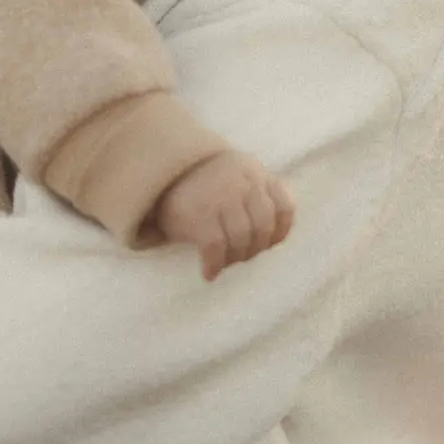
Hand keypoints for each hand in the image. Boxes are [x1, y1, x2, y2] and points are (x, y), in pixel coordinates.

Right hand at [149, 151, 295, 280]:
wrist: (159, 171)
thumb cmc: (202, 182)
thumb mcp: (236, 174)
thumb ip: (258, 193)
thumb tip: (276, 237)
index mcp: (254, 171)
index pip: (284, 206)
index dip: (280, 232)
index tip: (270, 245)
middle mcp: (242, 181)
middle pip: (263, 227)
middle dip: (255, 249)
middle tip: (241, 257)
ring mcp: (220, 197)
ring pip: (243, 239)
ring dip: (236, 258)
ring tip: (225, 263)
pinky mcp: (199, 215)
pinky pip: (216, 248)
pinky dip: (215, 265)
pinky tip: (209, 272)